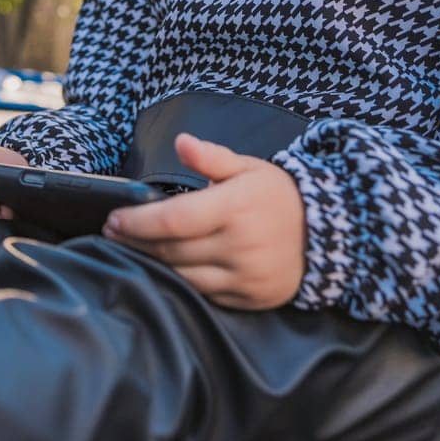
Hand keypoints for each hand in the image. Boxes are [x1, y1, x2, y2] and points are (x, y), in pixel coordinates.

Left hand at [103, 133, 305, 310]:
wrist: (327, 233)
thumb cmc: (278, 196)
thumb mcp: (248, 168)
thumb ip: (211, 157)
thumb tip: (181, 142)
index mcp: (235, 208)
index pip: (172, 221)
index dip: (137, 222)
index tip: (114, 218)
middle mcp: (240, 246)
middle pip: (170, 250)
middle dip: (135, 241)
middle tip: (113, 232)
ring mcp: (245, 277)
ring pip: (182, 276)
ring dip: (151, 263)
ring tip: (132, 248)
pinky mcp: (249, 298)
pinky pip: (203, 294)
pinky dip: (179, 282)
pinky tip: (164, 267)